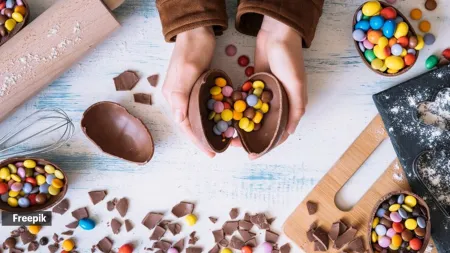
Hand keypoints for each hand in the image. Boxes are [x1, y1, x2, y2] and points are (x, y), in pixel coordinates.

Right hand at [162, 27, 215, 157]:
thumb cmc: (192, 49)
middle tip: (217, 149)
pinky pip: (202, 106)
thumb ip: (181, 95)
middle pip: (189, 123)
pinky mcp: (195, 85)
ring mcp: (186, 91)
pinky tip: (220, 120)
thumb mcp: (188, 71)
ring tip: (219, 138)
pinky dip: (210, 115)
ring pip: (196, 116)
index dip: (197, 141)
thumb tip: (179, 120)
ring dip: (206, 128)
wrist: (196, 30)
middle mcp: (177, 97)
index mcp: (173, 96)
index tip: (210, 152)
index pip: (184, 125)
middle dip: (202, 138)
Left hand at [232, 16, 307, 155]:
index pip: (279, 132)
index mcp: (291, 104)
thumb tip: (290, 132)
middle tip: (234, 143)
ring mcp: (265, 93)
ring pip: (252, 115)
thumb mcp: (296, 83)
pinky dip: (238, 107)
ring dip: (241, 124)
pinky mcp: (254, 84)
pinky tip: (226, 114)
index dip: (267, 145)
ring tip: (227, 132)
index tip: (252, 155)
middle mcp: (278, 101)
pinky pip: (245, 100)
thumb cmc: (289, 58)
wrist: (277, 34)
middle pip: (263, 126)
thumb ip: (295, 107)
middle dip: (249, 137)